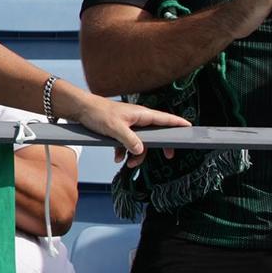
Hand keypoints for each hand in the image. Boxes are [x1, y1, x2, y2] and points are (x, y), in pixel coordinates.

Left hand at [67, 94, 187, 161]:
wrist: (80, 109)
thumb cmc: (98, 113)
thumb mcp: (115, 128)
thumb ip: (129, 140)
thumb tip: (140, 150)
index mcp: (141, 114)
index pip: (166, 119)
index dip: (179, 124)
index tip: (191, 128)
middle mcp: (138, 119)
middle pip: (157, 134)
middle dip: (160, 147)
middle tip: (169, 157)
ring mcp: (130, 125)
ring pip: (141, 142)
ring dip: (136, 154)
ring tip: (128, 163)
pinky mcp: (120, 130)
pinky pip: (128, 143)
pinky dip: (124, 151)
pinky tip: (117, 157)